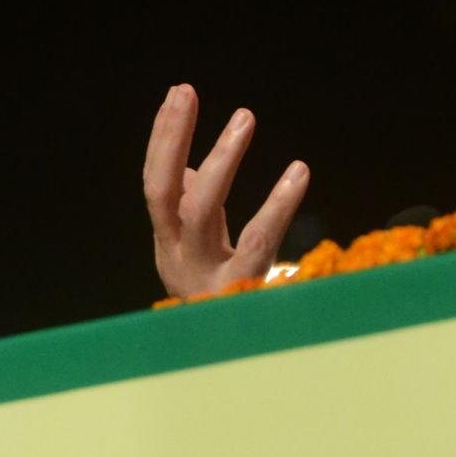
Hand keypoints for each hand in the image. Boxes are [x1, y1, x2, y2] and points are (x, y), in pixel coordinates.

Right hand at [144, 83, 309, 297]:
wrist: (228, 365)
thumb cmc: (222, 294)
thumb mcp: (201, 250)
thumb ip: (193, 204)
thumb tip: (186, 162)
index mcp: (169, 242)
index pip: (157, 183)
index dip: (164, 137)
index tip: (179, 91)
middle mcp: (179, 257)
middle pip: (163, 193)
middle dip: (171, 139)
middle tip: (188, 92)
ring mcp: (208, 275)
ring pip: (204, 211)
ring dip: (220, 160)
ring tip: (244, 117)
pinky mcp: (243, 290)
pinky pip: (261, 240)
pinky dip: (279, 204)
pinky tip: (299, 170)